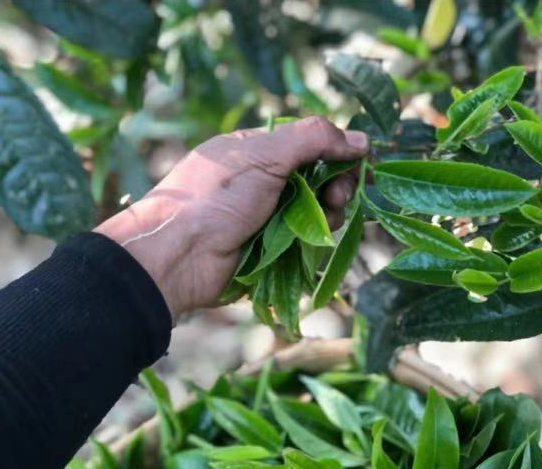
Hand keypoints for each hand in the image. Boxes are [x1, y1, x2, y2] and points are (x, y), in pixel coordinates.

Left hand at [95, 117, 368, 320]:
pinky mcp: (270, 250)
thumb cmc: (216, 197)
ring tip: (326, 218)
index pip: (310, 145)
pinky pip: (305, 241)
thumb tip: (362, 139)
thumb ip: (313, 140)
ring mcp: (267, 217)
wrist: (179, 255)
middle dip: (336, 186)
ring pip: (316, 213)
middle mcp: (263, 182)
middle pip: (318, 180)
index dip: (338, 152)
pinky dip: (315, 239)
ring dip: (329, 214)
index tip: (362, 163)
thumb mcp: (264, 155)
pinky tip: (315, 239)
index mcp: (257, 151)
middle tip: (338, 196)